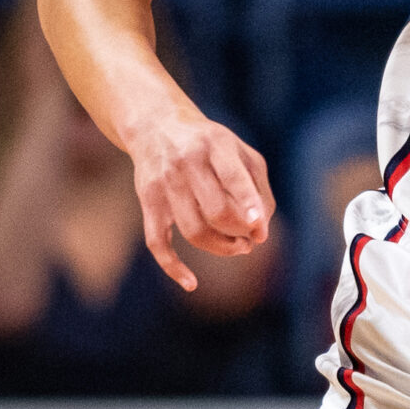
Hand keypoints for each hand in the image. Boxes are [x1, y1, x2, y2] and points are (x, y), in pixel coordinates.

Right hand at [127, 109, 275, 291]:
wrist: (156, 125)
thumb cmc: (210, 144)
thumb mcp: (240, 152)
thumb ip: (258, 188)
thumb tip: (261, 233)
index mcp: (215, 144)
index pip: (232, 177)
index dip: (247, 203)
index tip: (258, 226)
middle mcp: (187, 163)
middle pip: (216, 211)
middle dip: (239, 232)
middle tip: (251, 238)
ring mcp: (165, 184)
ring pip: (194, 230)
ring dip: (220, 248)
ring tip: (238, 247)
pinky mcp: (148, 202)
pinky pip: (157, 242)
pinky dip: (172, 267)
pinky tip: (191, 283)